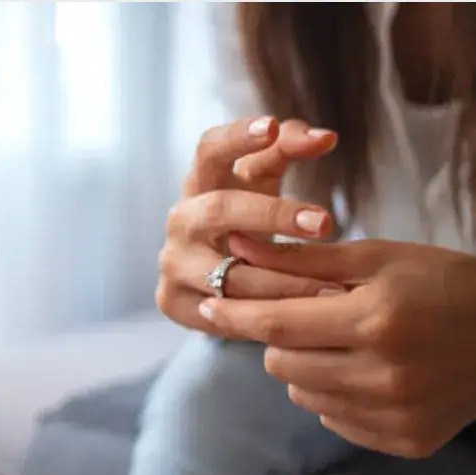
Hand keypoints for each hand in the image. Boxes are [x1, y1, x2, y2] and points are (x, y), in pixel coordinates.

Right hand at [157, 116, 339, 335]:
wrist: (211, 278)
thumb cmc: (245, 219)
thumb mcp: (264, 182)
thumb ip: (290, 151)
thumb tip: (326, 136)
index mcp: (199, 182)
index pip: (209, 148)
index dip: (237, 136)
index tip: (272, 126)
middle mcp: (180, 219)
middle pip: (219, 209)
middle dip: (274, 214)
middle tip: (325, 222)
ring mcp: (172, 262)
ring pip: (227, 272)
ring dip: (282, 280)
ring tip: (331, 285)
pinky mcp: (172, 301)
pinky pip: (224, 313)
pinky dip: (264, 315)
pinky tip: (302, 318)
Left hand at [200, 235, 475, 457]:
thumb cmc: (442, 283)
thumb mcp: (377, 257)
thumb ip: (301, 260)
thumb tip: (236, 247)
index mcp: (376, 320)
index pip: (277, 325)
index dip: (234, 315)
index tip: (207, 305)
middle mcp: (385, 375)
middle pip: (281, 364)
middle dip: (278, 338)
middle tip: (304, 317)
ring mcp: (397, 414)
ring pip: (301, 394)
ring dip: (304, 367)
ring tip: (339, 342)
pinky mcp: (406, 440)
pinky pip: (334, 419)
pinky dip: (334, 395)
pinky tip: (363, 371)